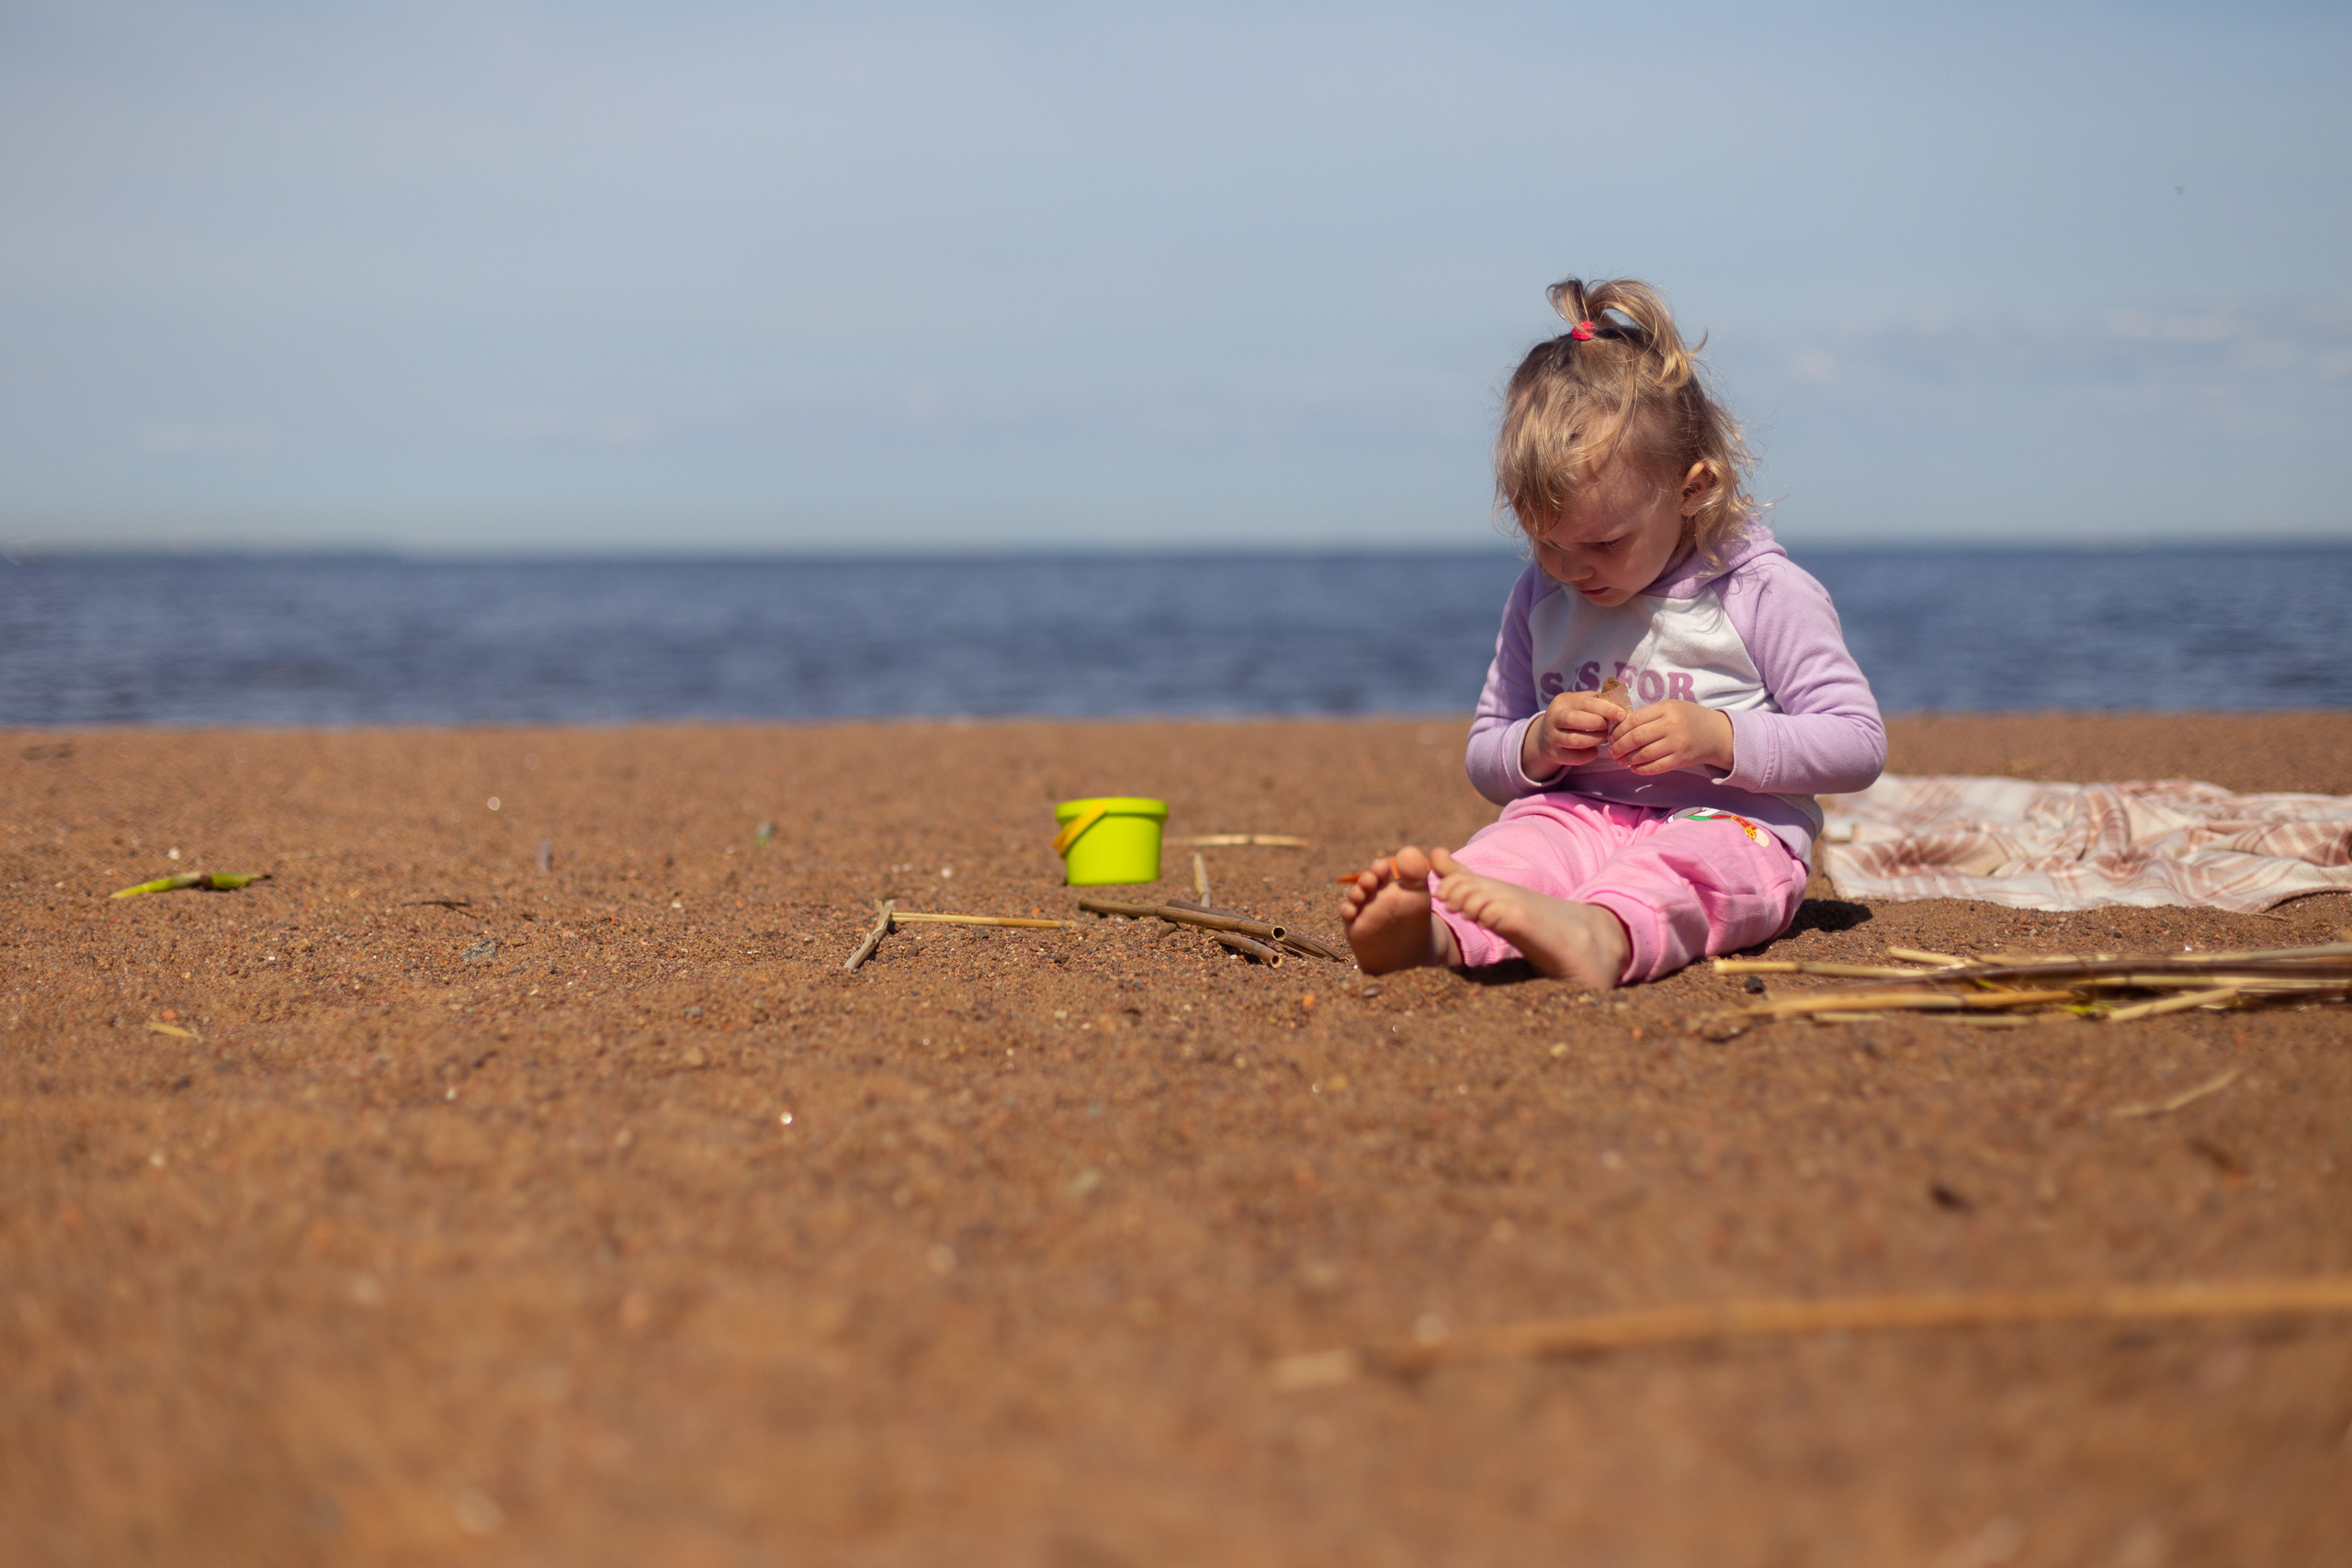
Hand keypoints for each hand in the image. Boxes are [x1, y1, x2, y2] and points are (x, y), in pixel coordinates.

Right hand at [1521, 690, 1628, 780]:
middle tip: (1608, 728)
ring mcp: (1552, 737)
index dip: (1606, 709)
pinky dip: (1588, 755)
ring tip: (1602, 738)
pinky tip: (1594, 751)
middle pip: (1574, 719)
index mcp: (1563, 701)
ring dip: (1594, 739)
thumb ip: (1599, 702)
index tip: (1621, 715)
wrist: (1547, 735)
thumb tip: (1622, 707)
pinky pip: (1573, 757)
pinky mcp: (1554, 753)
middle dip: (1597, 723)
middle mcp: (1554, 718)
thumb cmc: (1573, 715)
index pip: (1585, 702)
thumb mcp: (1581, 703)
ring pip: (1574, 739)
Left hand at [1608, 700, 1734, 775]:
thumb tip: (1619, 727)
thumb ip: (1649, 715)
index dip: (1618, 730)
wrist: (1717, 734)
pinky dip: (1642, 769)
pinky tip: (1634, 768)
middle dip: (1619, 746)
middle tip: (1612, 751)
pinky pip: (1656, 767)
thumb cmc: (1689, 718)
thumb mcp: (1671, 708)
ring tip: (1620, 760)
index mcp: (1667, 708)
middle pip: (1637, 738)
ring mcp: (1677, 744)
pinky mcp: (1681, 759)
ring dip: (1627, 759)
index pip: (1634, 720)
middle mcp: (1672, 725)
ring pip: (1644, 754)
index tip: (1611, 736)